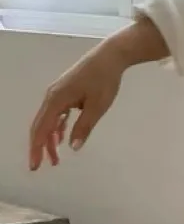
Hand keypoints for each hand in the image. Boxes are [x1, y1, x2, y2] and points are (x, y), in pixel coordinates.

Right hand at [29, 17, 168, 170]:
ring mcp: (58, 93)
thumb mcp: (97, 107)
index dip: (37, 149)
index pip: (42, 129)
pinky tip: (61, 138)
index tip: (35, 166)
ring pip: (48, 121)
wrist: (109, 57)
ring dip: (50, 139)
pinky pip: (56, 114)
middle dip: (41, 147)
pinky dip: (57, 127)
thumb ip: (84, 127)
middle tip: (42, 166)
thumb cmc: (104, 81)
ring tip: (56, 158)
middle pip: (41, 126)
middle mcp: (52, 96)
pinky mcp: (65, 92)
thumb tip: (73, 147)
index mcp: (56, 100)